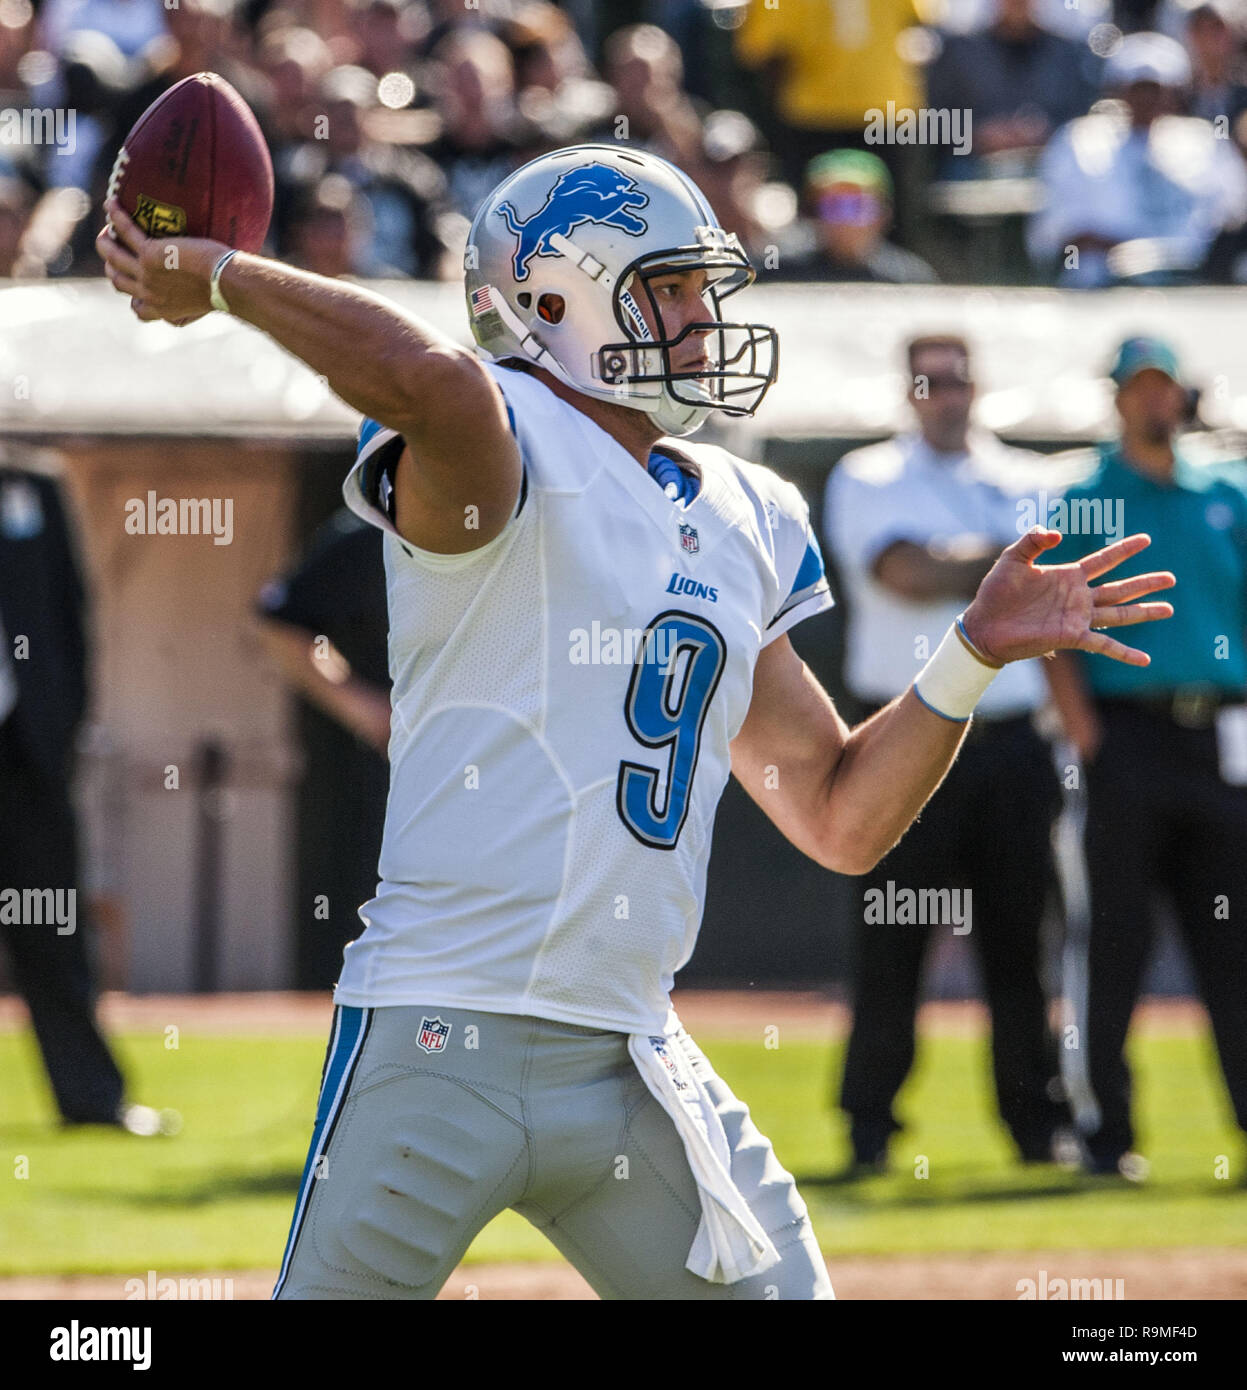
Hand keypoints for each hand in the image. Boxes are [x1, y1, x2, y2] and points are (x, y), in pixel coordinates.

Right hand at [96, 197, 227, 324]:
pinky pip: (126, 231)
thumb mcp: (205, 304)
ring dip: (105, 241)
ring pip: (113, 257)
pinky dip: (117, 216)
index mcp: (164, 310)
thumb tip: (204, 300)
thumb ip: (195, 305)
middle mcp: (150, 295)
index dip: (134, 298)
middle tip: (116, 250)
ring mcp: (147, 275)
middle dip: (112, 266)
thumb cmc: (225, 290)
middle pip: (118, 281)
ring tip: (107, 229)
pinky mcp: (150, 254)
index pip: (139, 310)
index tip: (137, 287)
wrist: (226, 282)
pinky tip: (112, 202)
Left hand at [962, 528, 1174, 666]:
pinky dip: (1124, 652)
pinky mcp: (1071, 637)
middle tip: (1171, 578)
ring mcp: (1077, 618)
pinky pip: (1103, 645)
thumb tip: (1057, 533)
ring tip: (1169, 608)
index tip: (1146, 540)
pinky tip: (1145, 660)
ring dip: (1144, 611)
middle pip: (1119, 589)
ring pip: (1119, 614)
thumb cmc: (995, 592)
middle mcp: (1078, 597)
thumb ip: (1033, 540)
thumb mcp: (1012, 559)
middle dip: (1145, 583)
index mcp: (1068, 576)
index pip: (1103, 560)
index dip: (1124, 550)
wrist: (983, 625)